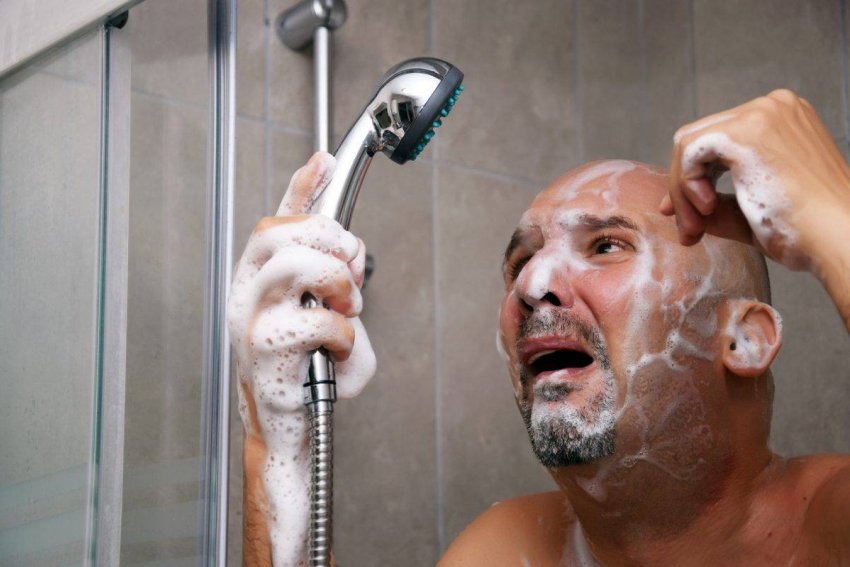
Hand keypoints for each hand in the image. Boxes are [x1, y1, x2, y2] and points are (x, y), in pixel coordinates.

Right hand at [228, 152, 376, 566]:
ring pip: (295, 263)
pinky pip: (316, 321)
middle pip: (287, 231)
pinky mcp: (265, 351)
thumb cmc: (309, 370)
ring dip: (338, 283)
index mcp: (262, 276)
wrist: (292, 425)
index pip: (279, 218)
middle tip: (353, 277)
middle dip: (336, 242)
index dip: (303, 186)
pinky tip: (339, 349)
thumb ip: (337, 282)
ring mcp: (251, 318)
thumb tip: (348, 254)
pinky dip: (344, 334)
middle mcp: (249, 290)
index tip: (324, 160)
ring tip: (346, 309)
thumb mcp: (329, 316)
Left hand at [663, 89, 849, 276]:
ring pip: (688, 144)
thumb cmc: (806, 230)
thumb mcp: (750, 208)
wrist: (837, 239)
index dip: (692, 179)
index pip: (716, 140)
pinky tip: (706, 209)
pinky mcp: (744, 131)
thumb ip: (713, 201)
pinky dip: (685, 184)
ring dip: (682, 191)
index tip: (691, 220)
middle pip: (698, 139)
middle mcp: (772, 107)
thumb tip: (670, 205)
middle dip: (683, 187)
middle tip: (689, 231)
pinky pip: (689, 151)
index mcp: (781, 120)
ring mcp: (760, 114)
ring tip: (697, 227)